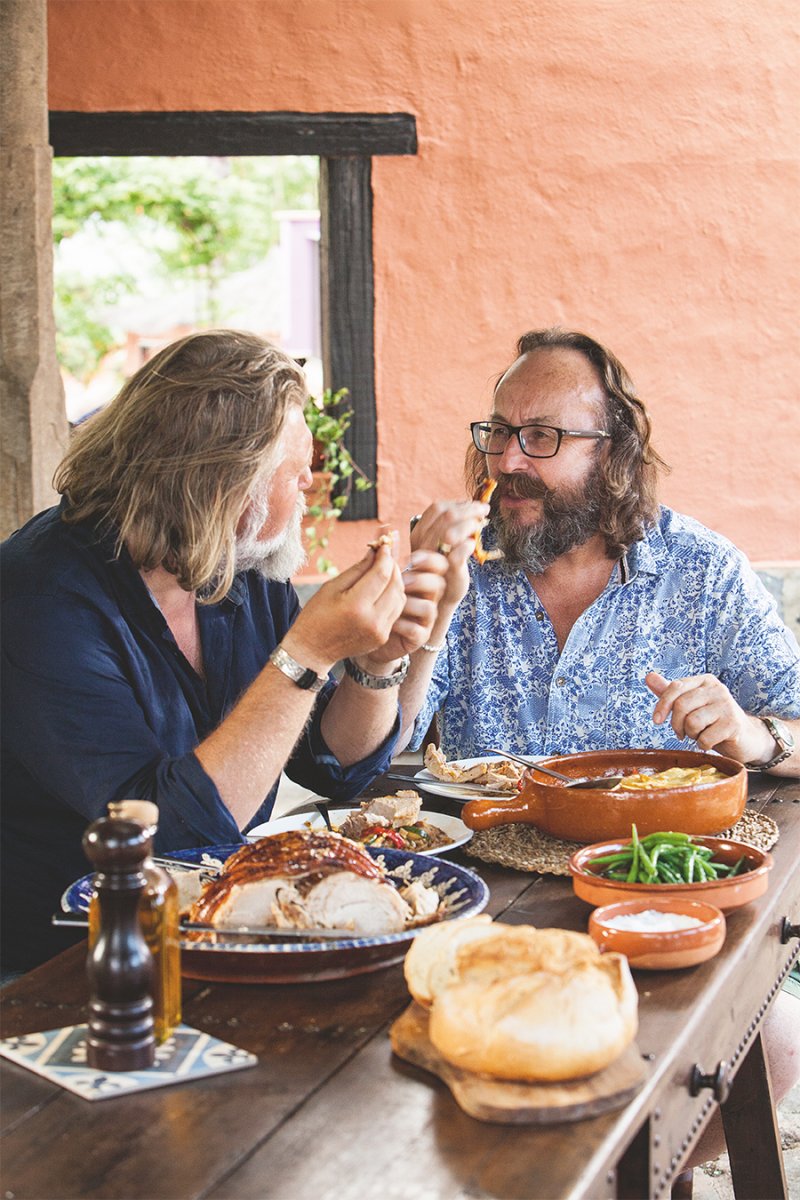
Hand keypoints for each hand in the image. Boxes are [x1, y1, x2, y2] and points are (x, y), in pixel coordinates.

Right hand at [285, 544, 405, 669]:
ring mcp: (380, 631)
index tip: (384, 546)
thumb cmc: (316, 615)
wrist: (313, 651)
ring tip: (384, 572)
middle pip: (395, 585)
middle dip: (393, 567)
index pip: (382, 574)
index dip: (385, 557)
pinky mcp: (382, 638)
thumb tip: (375, 552)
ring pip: (400, 598)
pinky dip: (393, 597)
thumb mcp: (331, 587)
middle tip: (385, 556)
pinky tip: (383, 590)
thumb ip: (357, 569)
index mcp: (356, 606)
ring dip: (395, 582)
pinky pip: (396, 611)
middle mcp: (372, 620)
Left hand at [364, 548, 447, 663]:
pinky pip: (418, 630)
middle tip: (403, 581)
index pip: (438, 564)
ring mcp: (423, 619)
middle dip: (421, 580)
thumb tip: (382, 528)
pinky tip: (387, 622)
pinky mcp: (418, 637)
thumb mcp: (374, 578)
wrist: (361, 635)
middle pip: (439, 583)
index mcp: (419, 578)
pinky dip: (403, 624)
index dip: (430, 559)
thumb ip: (382, 557)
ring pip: (429, 607)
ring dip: (410, 602)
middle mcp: (425, 597)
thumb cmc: (369, 602)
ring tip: (390, 603)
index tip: (412, 558)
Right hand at [410, 500, 489, 608]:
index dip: (458, 503)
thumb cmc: (444, 568)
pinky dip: (468, 545)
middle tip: (484, 510)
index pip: (437, 508)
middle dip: (469, 509)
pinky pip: (457, 553)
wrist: (440, 599)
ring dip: (471, 522)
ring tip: (481, 524)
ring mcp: (434, 557)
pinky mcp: (448, 571)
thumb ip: (450, 527)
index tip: (474, 506)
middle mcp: (423, 543)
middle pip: (446, 514)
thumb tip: (470, 506)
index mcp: (420, 533)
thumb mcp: (442, 544)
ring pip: (450, 530)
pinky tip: (472, 544)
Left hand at [645, 671, 773, 762]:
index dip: (662, 705)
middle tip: (683, 733)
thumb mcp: (691, 705)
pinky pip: (705, 738)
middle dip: (676, 724)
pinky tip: (710, 742)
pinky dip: (703, 744)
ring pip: (692, 722)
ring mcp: (727, 705)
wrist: (746, 737)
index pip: (675, 687)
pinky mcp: (733, 724)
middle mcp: (717, 689)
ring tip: (699, 735)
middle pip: (681, 706)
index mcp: (704, 681)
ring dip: (691, 735)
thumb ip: (670, 692)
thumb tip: (649, 677)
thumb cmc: (713, 720)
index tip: (656, 721)